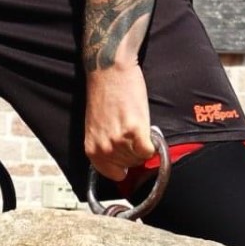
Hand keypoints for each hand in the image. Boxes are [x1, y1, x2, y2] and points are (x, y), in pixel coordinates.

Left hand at [83, 64, 154, 178]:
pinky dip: (152, 143)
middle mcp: (104, 148)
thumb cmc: (102, 94)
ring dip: (143, 145)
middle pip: (130, 166)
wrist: (108, 71)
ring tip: (136, 126)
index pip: (113, 174)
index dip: (123, 167)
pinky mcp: (135, 130)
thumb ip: (104, 145)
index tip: (128, 158)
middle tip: (132, 133)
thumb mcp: (95, 126)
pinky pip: (150, 150)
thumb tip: (120, 161)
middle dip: (134, 152)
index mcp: (92, 148)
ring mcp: (120, 140)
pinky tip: (146, 129)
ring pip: (141, 158)